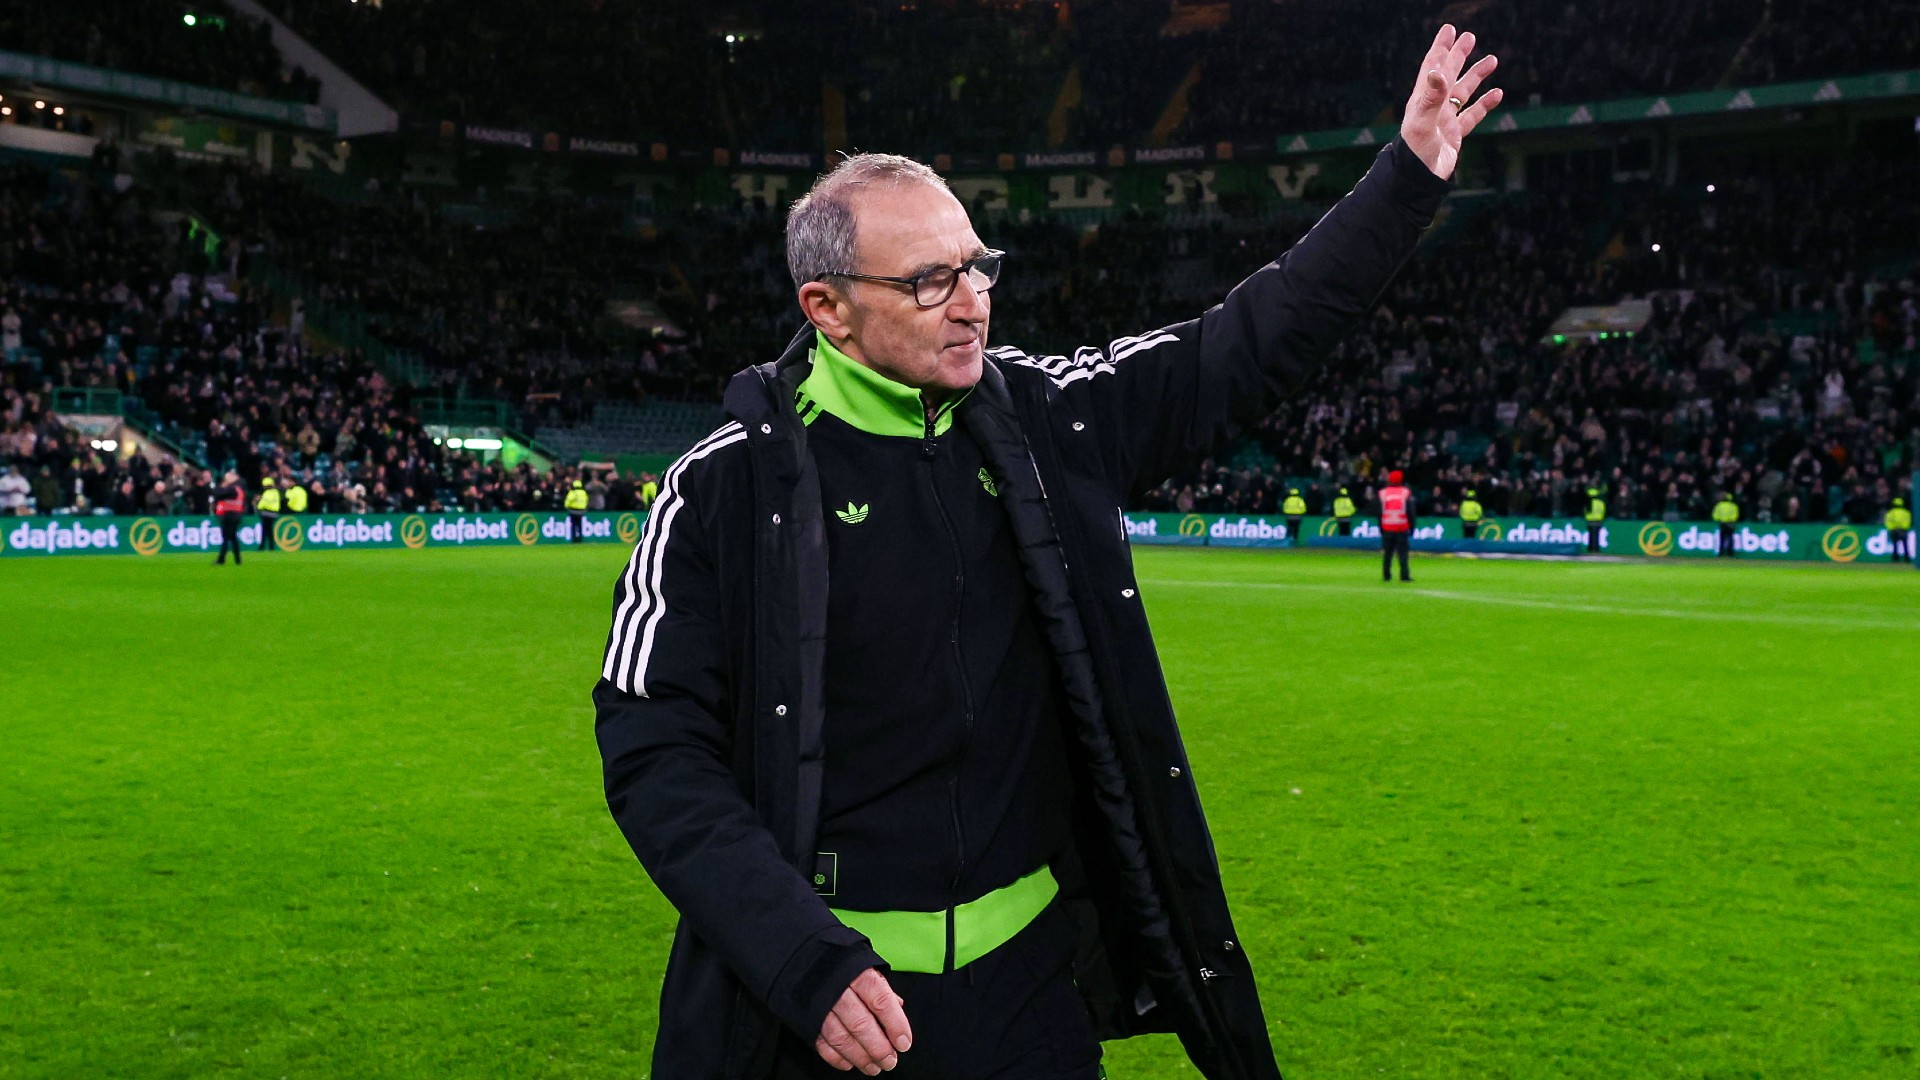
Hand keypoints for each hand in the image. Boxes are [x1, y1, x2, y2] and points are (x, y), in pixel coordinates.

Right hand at [815, 967, 912, 1073]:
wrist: (800, 955)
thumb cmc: (839, 961)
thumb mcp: (864, 964)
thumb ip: (881, 987)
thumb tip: (898, 1008)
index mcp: (856, 972)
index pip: (881, 1001)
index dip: (895, 1024)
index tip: (904, 1043)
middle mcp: (837, 989)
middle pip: (861, 1024)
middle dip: (879, 1048)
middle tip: (890, 1061)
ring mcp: (819, 1006)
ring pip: (841, 1038)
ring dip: (860, 1057)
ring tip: (874, 1068)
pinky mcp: (806, 1019)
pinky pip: (822, 1044)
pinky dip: (837, 1058)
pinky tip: (850, 1064)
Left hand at [1400, 24, 1503, 180]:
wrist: (1419, 181)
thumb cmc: (1416, 152)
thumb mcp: (1422, 122)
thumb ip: (1431, 97)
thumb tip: (1437, 70)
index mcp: (1422, 100)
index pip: (1433, 68)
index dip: (1441, 48)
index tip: (1450, 30)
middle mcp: (1434, 107)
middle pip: (1448, 75)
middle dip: (1458, 55)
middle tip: (1469, 37)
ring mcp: (1445, 120)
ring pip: (1464, 93)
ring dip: (1476, 76)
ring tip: (1493, 60)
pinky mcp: (1455, 135)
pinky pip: (1472, 115)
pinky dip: (1485, 104)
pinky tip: (1497, 93)